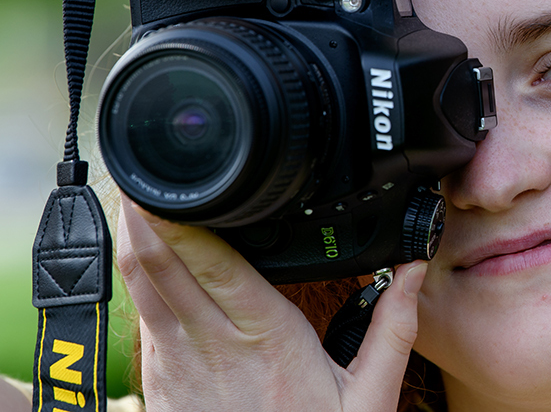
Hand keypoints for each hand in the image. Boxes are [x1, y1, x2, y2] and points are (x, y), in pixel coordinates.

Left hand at [116, 202, 425, 411]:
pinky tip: (144, 252)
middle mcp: (211, 343)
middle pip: (162, 263)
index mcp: (265, 336)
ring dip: (134, 237)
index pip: (210, 264)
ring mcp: (178, 361)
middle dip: (147, 212)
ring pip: (141, 284)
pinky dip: (139, 276)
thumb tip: (411, 268)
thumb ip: (391, 328)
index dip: (180, 219)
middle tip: (141, 168)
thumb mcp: (369, 397)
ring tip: (135, 194)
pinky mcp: (160, 379)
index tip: (169, 183)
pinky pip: (144, 314)